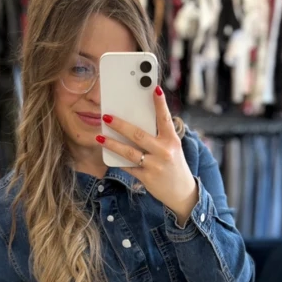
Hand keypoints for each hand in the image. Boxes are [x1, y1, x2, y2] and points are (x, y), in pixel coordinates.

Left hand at [96, 85, 199, 224]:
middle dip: (120, 125)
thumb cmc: (174, 165)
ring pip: (129, 152)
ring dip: (112, 144)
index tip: (154, 88)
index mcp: (172, 141)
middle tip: (106, 117)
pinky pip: (128, 167)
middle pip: (138, 135)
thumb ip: (158, 135)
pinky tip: (108, 153)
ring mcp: (155, 166)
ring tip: (100, 137)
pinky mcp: (147, 178)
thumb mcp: (172, 148)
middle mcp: (164, 152)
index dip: (160, 103)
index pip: (165, 119)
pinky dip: (118, 160)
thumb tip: (135, 120)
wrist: (182, 193)